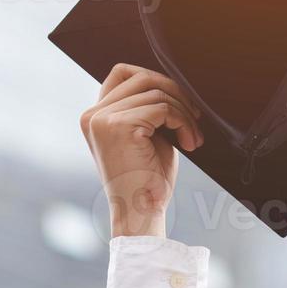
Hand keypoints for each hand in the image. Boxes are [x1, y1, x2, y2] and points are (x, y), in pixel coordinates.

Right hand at [80, 64, 203, 237]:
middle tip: (194, 118)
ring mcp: (102, 120)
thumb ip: (146, 107)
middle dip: (175, 93)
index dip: (154, 79)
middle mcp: (92, 115)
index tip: (177, 103)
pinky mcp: (119, 127)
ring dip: (184, 113)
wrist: (142, 214)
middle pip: (142, 77)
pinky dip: (183, 122)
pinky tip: (189, 143)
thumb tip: (171, 80)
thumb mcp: (145, 135)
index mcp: (93, 116)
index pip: (122, 72)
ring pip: (156, 92)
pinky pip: (162, 108)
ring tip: (192, 138)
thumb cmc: (148, 180)